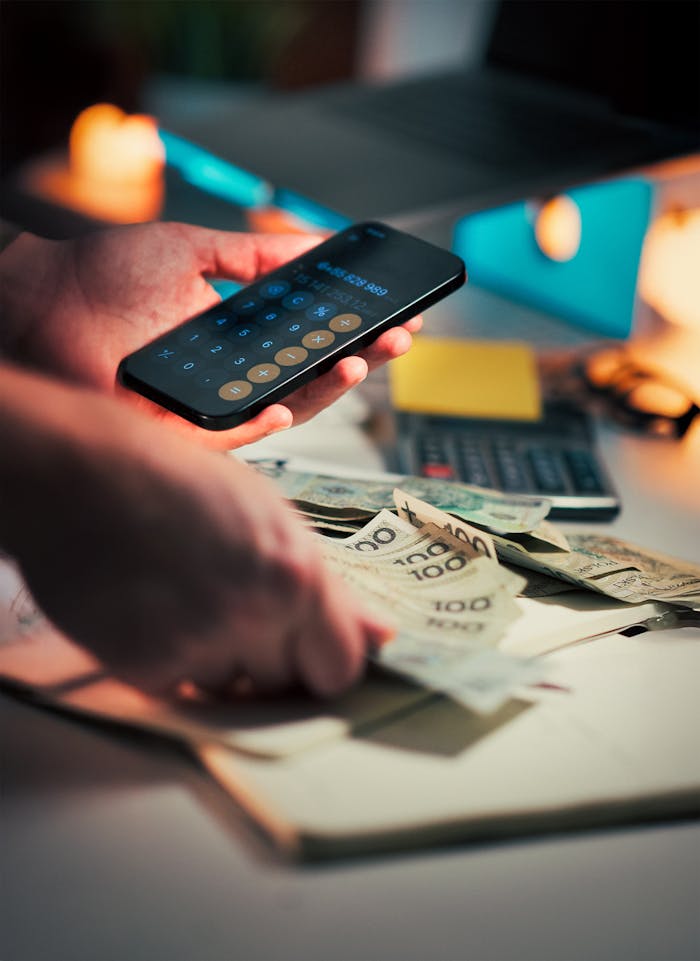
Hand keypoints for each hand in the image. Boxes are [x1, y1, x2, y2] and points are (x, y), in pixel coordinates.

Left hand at [1, 224, 421, 448]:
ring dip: (326, 391)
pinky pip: (230, 439)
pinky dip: (261, 425)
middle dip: (360, 362)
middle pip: (310, 382)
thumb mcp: (196, 251)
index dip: (355, 336)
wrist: (41, 297)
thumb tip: (317, 242)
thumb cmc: (103, 277)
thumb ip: (258, 254)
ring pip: (282, 413)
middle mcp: (232, 378)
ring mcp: (208, 408)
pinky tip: (287, 405)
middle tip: (397, 339)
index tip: (395, 320)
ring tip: (358, 360)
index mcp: (240, 340)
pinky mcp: (179, 433)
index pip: (311, 345)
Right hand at [1, 366, 390, 696]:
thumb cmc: (179, 482)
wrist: (83, 472)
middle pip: (287, 685)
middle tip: (237, 609)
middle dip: (270, 658)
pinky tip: (156, 609)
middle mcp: (253, 615)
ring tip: (187, 596)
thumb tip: (382, 636)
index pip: (341, 666)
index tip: (310, 655)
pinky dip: (170, 660)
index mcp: (297, 574)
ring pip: (230, 688)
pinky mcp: (143, 666)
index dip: (326, 663)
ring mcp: (196, 645)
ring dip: (217, 659)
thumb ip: (330, 587)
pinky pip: (179, 688)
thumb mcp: (271, 517)